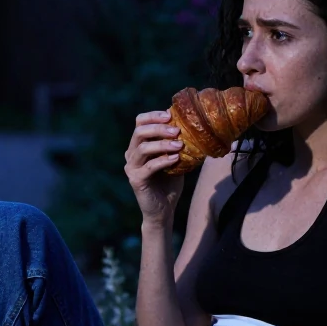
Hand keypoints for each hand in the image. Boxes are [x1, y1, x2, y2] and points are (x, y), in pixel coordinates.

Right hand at [124, 110, 185, 224]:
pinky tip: (176, 159)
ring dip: (163, 144)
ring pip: (143, 148)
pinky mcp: (136, 180)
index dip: (153, 116)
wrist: (163, 210)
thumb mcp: (176, 159)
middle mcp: (131, 154)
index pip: (139, 122)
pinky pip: (149, 166)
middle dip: (159, 128)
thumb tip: (195, 127)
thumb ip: (178, 144)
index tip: (170, 115)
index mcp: (138, 146)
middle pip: (139, 132)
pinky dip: (163, 160)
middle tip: (177, 130)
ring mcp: (131, 167)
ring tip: (180, 145)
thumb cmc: (169, 183)